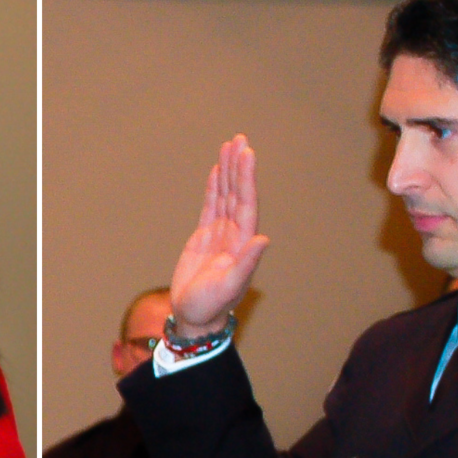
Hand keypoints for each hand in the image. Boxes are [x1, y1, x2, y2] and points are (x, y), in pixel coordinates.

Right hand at [165, 135, 269, 337]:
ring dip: (228, 171)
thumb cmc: (211, 306)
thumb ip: (246, 264)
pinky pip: (211, 206)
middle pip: (237, 192)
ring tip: (229, 146)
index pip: (245, 202)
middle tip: (239, 139)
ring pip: (225, 195)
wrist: (196, 318)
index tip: (246, 154)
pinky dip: (214, 188)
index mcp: (242, 242)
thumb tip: (262, 239)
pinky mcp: (204, 237)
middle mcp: (234, 233)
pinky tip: (216, 171)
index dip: (246, 178)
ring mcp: (220, 234)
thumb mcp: (229, 287)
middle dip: (238, 166)